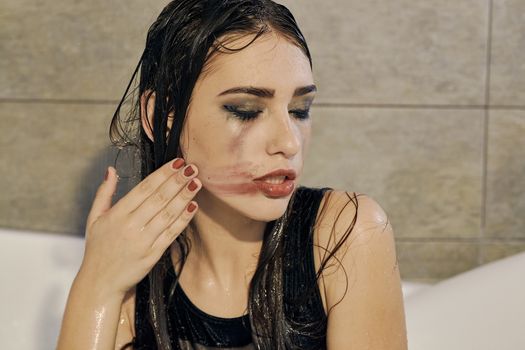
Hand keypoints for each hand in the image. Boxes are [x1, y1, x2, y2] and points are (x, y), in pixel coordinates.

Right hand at [79, 158, 200, 296]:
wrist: (100, 283)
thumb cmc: (98, 249)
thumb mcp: (94, 219)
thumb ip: (104, 193)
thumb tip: (111, 170)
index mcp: (116, 215)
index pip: (144, 188)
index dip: (162, 174)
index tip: (176, 162)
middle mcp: (130, 226)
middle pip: (158, 198)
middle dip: (177, 181)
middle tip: (192, 167)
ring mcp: (143, 241)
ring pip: (168, 214)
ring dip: (184, 196)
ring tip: (196, 182)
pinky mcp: (153, 255)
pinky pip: (171, 233)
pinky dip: (183, 219)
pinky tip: (193, 206)